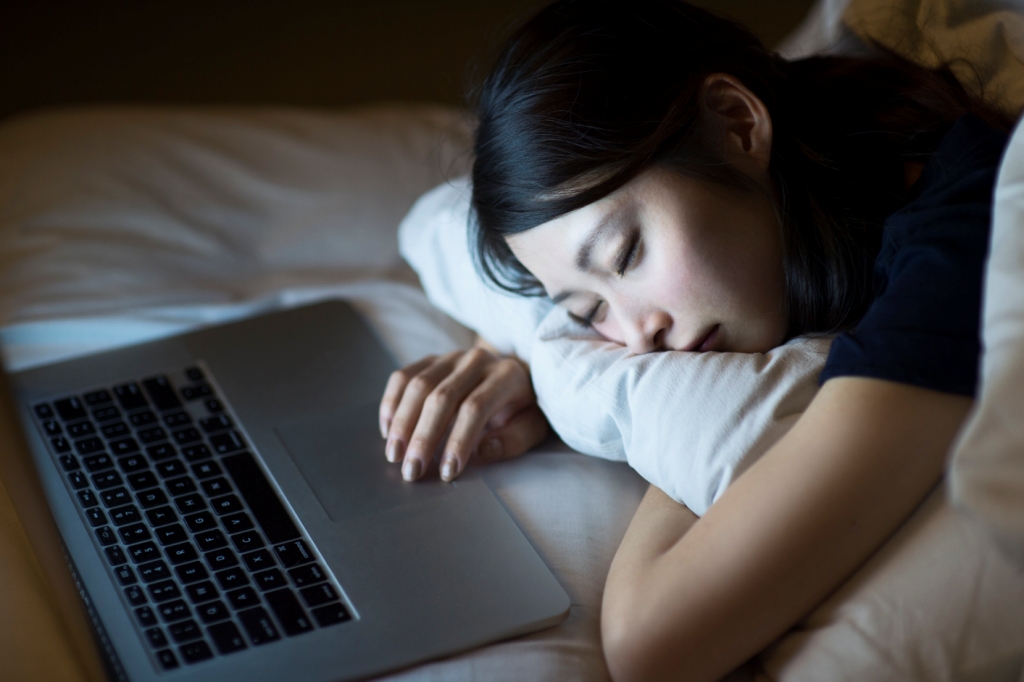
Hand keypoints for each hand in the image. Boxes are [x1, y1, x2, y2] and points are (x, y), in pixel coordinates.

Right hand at [378, 343, 548, 481]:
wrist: (516, 373)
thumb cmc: (523, 407)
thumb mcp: (533, 426)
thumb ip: (514, 439)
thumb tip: (482, 451)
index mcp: (506, 376)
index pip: (475, 408)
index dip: (458, 441)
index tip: (447, 472)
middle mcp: (477, 360)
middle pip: (441, 397)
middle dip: (423, 438)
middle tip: (411, 471)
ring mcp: (451, 357)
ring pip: (418, 386)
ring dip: (402, 423)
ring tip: (394, 455)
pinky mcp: (431, 359)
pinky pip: (403, 377)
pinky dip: (391, 404)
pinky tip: (387, 432)